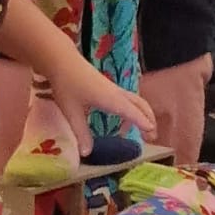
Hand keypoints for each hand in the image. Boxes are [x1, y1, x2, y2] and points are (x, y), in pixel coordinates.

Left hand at [36, 26, 155, 158]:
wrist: (62, 60)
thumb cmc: (67, 84)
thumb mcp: (72, 112)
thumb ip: (81, 133)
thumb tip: (86, 154)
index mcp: (111, 99)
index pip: (132, 112)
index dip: (143, 123)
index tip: (153, 133)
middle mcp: (117, 93)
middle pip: (140, 105)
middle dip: (149, 119)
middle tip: (152, 137)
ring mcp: (114, 88)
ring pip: (136, 101)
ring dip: (143, 114)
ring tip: (143, 131)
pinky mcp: (108, 86)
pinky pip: (128, 99)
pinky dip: (133, 110)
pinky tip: (123, 120)